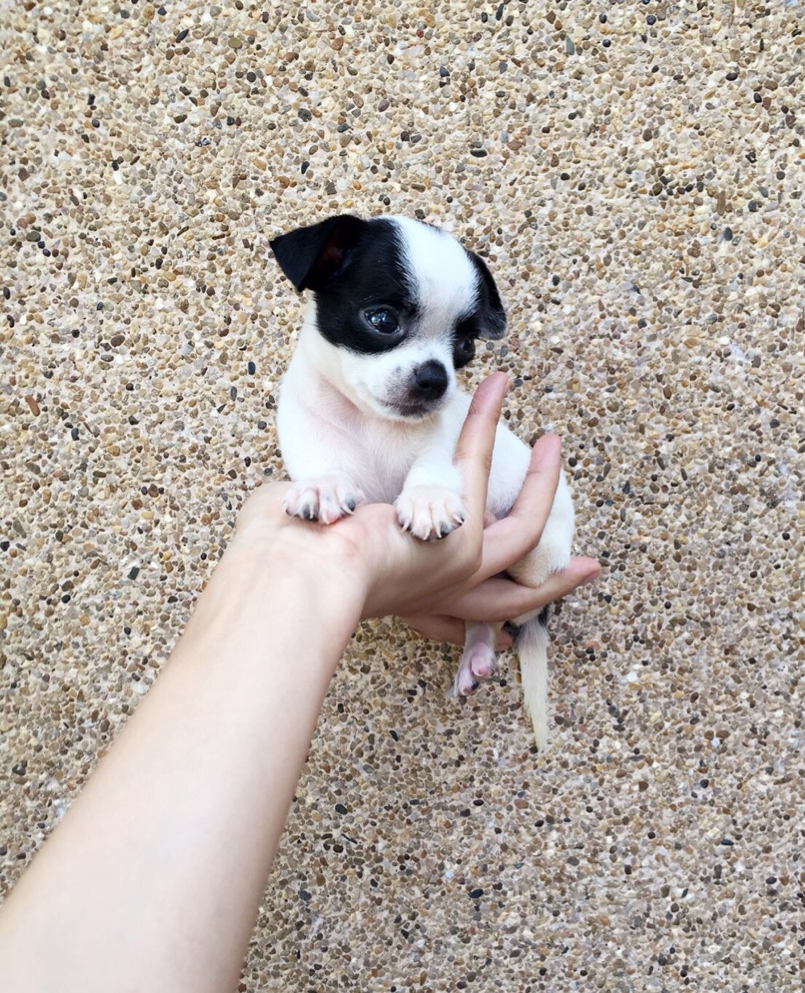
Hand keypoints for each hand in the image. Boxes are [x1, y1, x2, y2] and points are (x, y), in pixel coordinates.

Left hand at [236, 373, 598, 625]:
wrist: (291, 577)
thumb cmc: (287, 563)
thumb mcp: (325, 549)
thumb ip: (343, 529)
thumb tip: (330, 505)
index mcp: (409, 608)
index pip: (461, 624)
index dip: (490, 629)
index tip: (506, 628)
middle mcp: (440, 598)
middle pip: (519, 597)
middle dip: (559, 584)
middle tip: (590, 567)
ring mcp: (458, 569)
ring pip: (525, 527)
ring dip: (542, 479)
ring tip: (552, 441)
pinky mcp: (460, 534)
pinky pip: (480, 465)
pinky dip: (486, 422)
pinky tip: (494, 389)